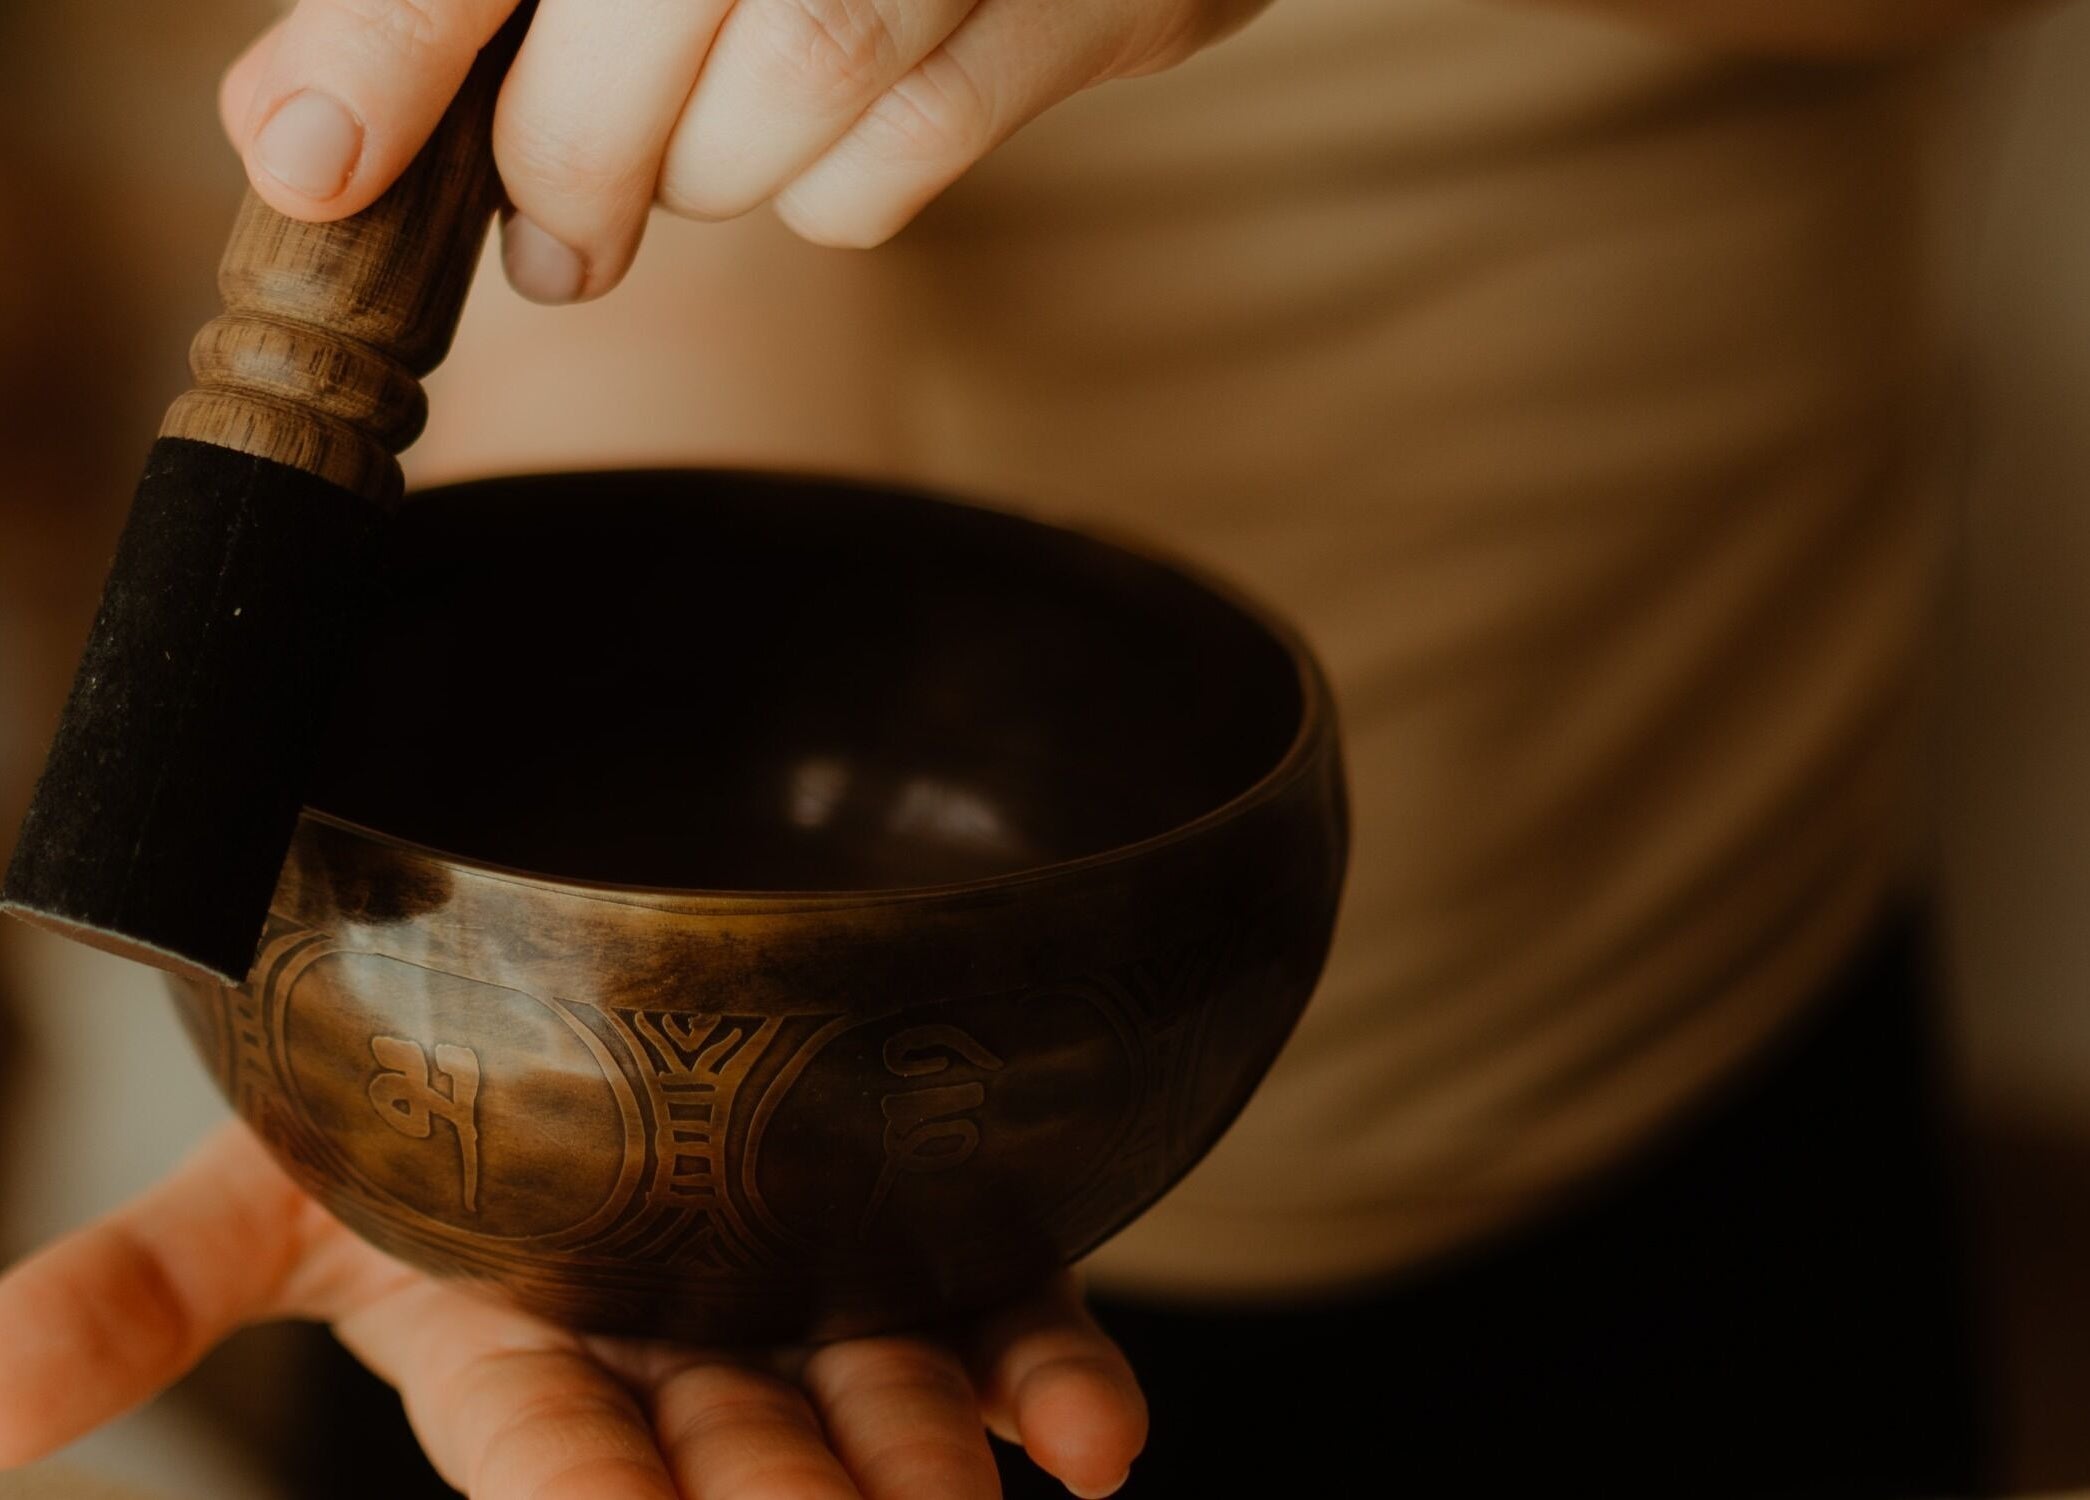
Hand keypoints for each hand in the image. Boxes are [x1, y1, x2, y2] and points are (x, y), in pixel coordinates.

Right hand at [0, 1123, 1144, 1497]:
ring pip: (875, 1397)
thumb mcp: (250, 1192)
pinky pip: (997, 1309)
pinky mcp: (915, 1226)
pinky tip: (1095, 1444)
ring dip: (924, 1463)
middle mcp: (675, 1346)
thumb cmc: (383, 1097)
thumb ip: (129, 1299)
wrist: (524, 982)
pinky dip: (1050, 1378)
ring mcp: (804, 1288)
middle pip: (737, 1451)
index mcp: (522, 1359)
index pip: (553, 1459)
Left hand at [214, 0, 1267, 299]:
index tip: (320, 163)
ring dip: (716, 172)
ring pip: (802, 91)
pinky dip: (838, 191)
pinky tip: (826, 146)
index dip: (396, 33)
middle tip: (555, 239)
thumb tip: (301, 133)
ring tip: (706, 156)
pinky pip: (917, 144)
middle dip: (579, 158)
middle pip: (666, 8)